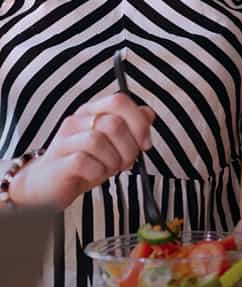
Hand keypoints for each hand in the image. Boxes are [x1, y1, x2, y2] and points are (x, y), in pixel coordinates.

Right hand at [12, 94, 153, 210]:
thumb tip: (149, 114)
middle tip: (126, 163)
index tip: (145, 144)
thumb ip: (131, 127)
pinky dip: (97, 172)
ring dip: (113, 161)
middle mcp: (77, 120)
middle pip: (113, 123)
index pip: (120, 101)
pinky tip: (94, 176)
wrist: (48, 186)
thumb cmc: (84, 163)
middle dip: (129, 148)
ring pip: (98, 140)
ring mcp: (65, 139)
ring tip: (109, 170)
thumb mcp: (113, 144)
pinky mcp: (58, 161)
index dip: (139, 122)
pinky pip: (83, 161)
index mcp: (92, 111)